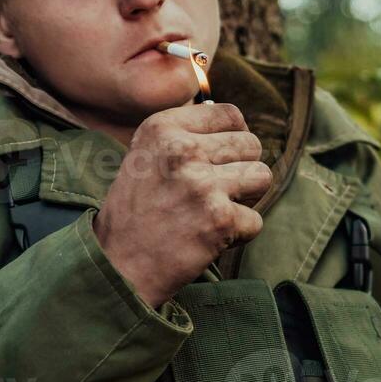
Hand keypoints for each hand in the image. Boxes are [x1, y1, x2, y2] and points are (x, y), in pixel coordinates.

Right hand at [92, 103, 271, 308]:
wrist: (118, 266)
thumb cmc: (136, 212)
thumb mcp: (146, 156)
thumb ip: (185, 135)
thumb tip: (239, 125)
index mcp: (162, 128)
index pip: (230, 114)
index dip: (233, 139)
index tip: (219, 160)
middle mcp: (182, 150)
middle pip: (251, 144)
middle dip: (241, 169)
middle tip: (215, 192)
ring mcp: (202, 185)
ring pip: (262, 176)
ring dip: (247, 198)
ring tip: (217, 210)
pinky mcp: (219, 220)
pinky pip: (256, 220)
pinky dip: (239, 234)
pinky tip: (210, 237)